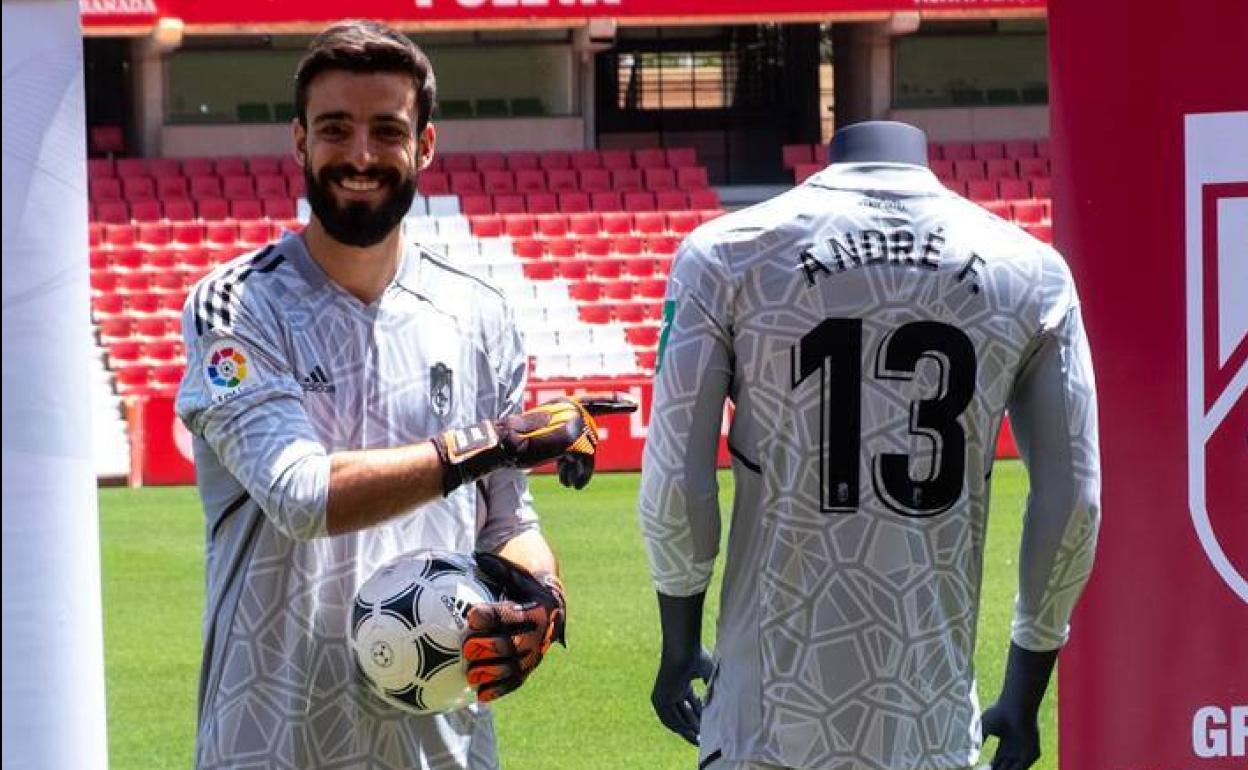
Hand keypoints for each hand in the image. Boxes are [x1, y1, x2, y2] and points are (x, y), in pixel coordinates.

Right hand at [431, 395, 637, 493]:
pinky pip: (586, 461)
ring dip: (581, 471)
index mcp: (564, 405)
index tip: (633, 404)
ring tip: (569, 482)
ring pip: (590, 452)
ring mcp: (574, 421)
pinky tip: (568, 483)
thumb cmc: (520, 443)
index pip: (595, 403)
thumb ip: (566, 436)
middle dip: (584, 463)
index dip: (615, 403)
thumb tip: (584, 455)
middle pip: (591, 440)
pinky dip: (580, 474)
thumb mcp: (547, 435)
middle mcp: (572, 409)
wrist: (504, 443)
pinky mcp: (573, 437)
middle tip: (569, 480)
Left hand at [462, 552, 566, 702]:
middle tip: (468, 647)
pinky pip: (516, 681)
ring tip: (471, 676)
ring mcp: (537, 653)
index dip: (494, 616)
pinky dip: (499, 689)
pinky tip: (480, 695)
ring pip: (516, 667)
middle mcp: (541, 633)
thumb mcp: (516, 573)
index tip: (473, 615)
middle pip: (515, 643)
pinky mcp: (530, 667)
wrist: (550, 604)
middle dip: (492, 646)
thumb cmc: (524, 584)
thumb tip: (476, 555)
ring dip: (493, 673)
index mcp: (539, 608)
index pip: (514, 614)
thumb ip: (498, 568)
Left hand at [651, 646, 713, 744]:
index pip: (689, 705)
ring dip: (687, 730)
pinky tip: (692, 733)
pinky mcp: (660, 698)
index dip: (698, 716)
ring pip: (676, 717)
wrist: (682, 650)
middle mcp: (669, 691)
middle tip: (702, 740)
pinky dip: (681, 726)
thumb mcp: (708, 673)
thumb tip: (722, 697)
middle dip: (692, 727)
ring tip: (699, 740)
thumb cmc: (696, 656)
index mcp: (679, 683)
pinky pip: (670, 717)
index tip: (707, 727)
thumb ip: (712, 686)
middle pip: (682, 714)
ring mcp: (663, 695)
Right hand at [980, 701, 1041, 769]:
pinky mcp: (1034, 752)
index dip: (989, 767)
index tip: (979, 769)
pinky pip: (1023, 767)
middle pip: (1006, 767)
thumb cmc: (999, 713)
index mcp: (1006, 743)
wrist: (1016, 706)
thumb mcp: (983, 730)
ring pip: (1014, 768)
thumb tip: (968, 754)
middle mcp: (1016, 749)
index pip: (997, 761)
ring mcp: (1025, 751)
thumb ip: (977, 742)